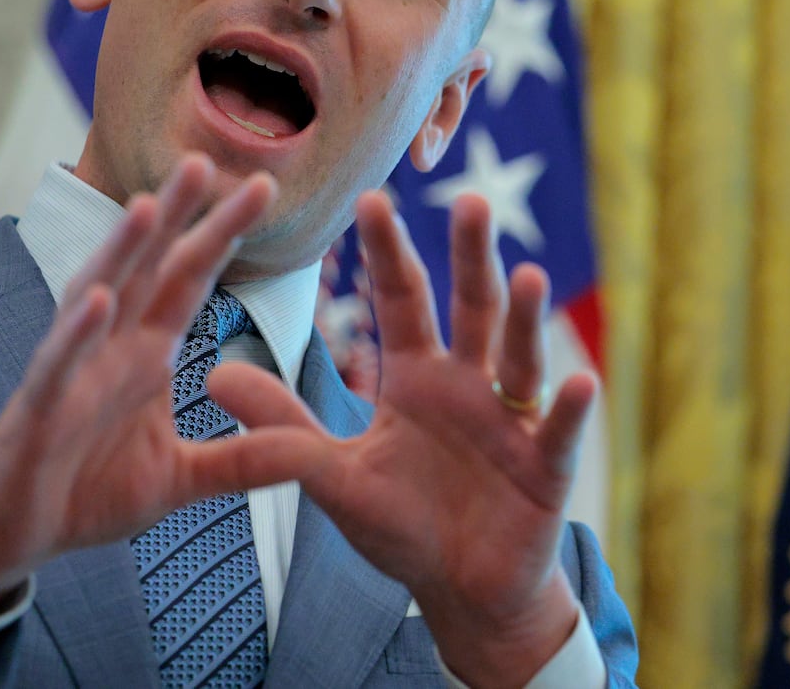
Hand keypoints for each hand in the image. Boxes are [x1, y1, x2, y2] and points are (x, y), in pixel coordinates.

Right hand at [0, 156, 324, 615]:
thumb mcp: (182, 479)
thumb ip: (243, 462)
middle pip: (147, 269)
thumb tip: (313, 453)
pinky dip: (75, 332)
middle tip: (209, 159)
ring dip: (121, 253)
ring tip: (149, 204)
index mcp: (144, 356)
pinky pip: (58, 364)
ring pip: (97, 296)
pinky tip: (97, 299)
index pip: (188, 282)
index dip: (221, 236)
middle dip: (176, 216)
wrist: (14, 536)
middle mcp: (109, 349)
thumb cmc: (87, 493)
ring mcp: (70, 373)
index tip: (262, 188)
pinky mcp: (38, 410)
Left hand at [210, 191, 596, 687]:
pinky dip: (566, 410)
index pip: (400, 301)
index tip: (371, 197)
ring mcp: (510, 422)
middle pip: (470, 309)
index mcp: (415, 379)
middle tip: (471, 200)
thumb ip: (283, 425)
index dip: (388, 253)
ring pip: (519, 359)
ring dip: (526, 320)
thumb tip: (211, 376)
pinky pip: (556, 434)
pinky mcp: (544, 468)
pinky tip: (578, 381)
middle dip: (471, 258)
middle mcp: (467, 385)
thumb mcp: (334, 475)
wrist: (464, 592)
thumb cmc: (403, 526)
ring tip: (529, 276)